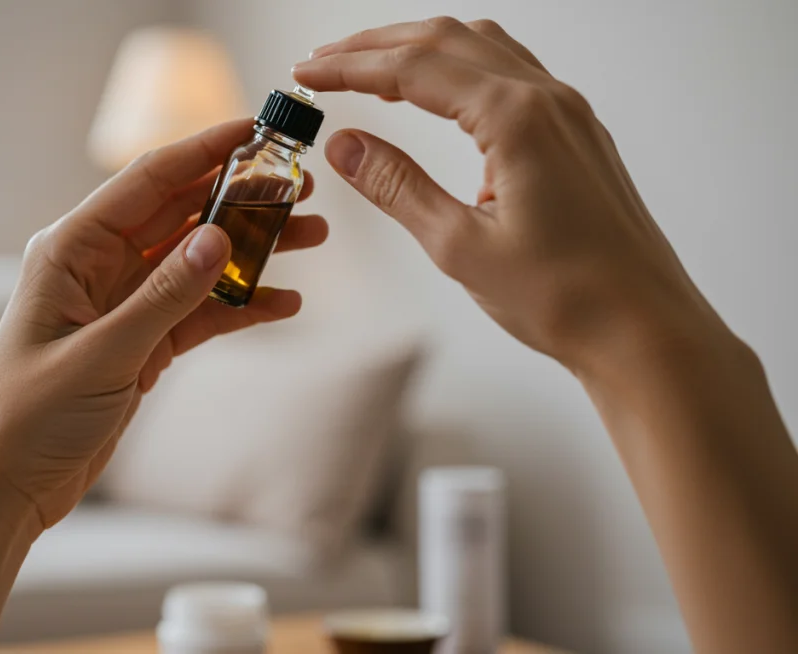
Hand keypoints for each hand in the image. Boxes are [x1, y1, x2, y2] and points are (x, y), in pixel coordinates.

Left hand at [0, 120, 326, 526]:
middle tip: (303, 187)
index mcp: (71, 249)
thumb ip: (163, 298)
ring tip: (310, 237)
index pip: (148, 182)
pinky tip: (283, 303)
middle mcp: (97, 267)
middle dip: (242, 199)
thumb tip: (219, 238)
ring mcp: (121, 305)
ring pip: (197, 262)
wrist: (4, 484)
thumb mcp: (100, 354)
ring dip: (250, 251)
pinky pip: (198, 312)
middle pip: (181, 216)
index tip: (257, 131)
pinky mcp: (140, 344)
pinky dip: (238, 306)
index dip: (204, 151)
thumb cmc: (27, 415)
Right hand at [293, 18, 728, 368]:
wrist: (644, 330)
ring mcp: (567, 113)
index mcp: (517, 118)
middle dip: (376, 45)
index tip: (307, 75)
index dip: (351, 68)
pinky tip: (436, 91)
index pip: (414, 69)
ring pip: (481, 48)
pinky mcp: (574, 134)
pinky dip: (459, 67)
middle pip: (446, 40)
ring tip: (367, 67)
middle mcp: (547, 100)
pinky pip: (509, 73)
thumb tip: (345, 144)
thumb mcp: (459, 246)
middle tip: (321, 63)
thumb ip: (398, 186)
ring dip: (419, 48)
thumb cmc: (567, 297)